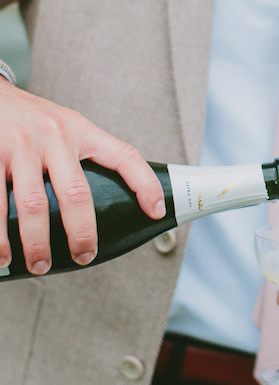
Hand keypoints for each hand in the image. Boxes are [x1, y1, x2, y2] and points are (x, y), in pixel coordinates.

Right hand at [0, 82, 164, 273]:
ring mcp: (20, 146)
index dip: (144, 184)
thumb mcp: (65, 126)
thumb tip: (108, 198)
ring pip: (34, 205)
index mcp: (80, 130)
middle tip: (84, 256)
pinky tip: (2, 254)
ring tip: (40, 265)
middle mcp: (53, 136)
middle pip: (76, 193)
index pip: (123, 155)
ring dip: (36, 242)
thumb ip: (82, 154)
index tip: (157, 212)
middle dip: (82, 232)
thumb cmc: (32, 119)